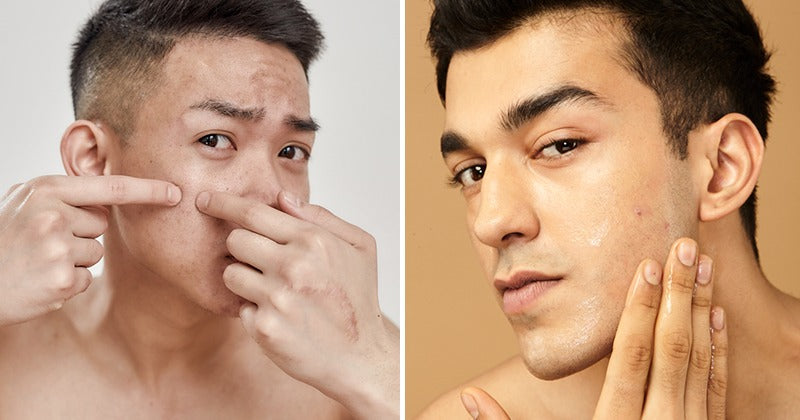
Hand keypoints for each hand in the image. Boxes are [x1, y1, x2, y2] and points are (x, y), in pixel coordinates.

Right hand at [0, 175, 180, 325]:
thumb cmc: (1, 241)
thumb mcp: (22, 203)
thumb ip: (60, 194)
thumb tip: (104, 192)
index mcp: (46, 190)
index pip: (110, 187)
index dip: (147, 190)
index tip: (176, 192)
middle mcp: (53, 214)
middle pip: (101, 224)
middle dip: (80, 234)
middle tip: (42, 244)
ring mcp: (57, 247)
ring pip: (95, 252)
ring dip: (74, 260)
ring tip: (39, 262)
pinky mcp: (62, 279)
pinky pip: (87, 278)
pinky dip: (69, 284)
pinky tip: (42, 281)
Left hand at [196, 190, 398, 418]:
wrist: (362, 355)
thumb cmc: (359, 297)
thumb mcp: (360, 246)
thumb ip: (322, 217)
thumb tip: (282, 198)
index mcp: (313, 240)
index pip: (252, 213)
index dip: (222, 203)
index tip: (205, 201)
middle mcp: (292, 266)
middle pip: (234, 240)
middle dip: (241, 246)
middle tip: (261, 261)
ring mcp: (276, 298)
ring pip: (230, 273)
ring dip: (244, 279)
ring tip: (273, 290)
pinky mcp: (264, 328)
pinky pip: (239, 306)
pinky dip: (254, 310)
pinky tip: (280, 316)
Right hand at [459, 238, 727, 418]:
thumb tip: (469, 396)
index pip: (632, 358)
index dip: (640, 310)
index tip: (646, 268)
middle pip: (671, 352)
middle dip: (679, 296)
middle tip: (685, 249)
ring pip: (700, 365)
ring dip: (702, 313)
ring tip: (703, 269)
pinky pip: (717, 390)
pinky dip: (718, 351)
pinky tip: (716, 319)